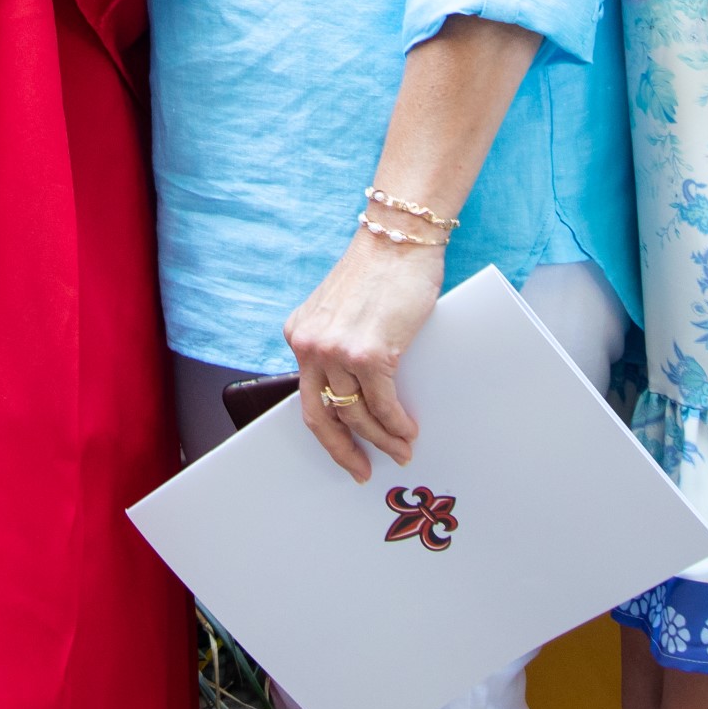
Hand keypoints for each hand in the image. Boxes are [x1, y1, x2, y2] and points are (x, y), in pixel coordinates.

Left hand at [282, 226, 447, 481]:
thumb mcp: (340, 311)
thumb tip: (357, 390)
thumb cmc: (380, 270)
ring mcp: (337, 350)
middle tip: (362, 469)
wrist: (398, 238)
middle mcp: (310, 345)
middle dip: (343, 450)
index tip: (343, 449)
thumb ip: (337, 345)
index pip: (308, 396)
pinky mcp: (369, 353)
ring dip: (382, 440)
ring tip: (401, 449)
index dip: (327, 430)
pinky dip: (397, 424)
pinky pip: (383, 405)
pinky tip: (408, 430)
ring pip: (356, 415)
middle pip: (321, 416)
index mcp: (299, 335)